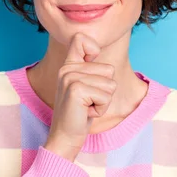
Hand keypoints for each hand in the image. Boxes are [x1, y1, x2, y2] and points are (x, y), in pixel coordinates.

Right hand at [43, 32, 116, 161]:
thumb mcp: (85, 86)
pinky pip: (106, 96)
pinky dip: (101, 108)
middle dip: (104, 90)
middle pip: (108, 69)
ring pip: (110, 84)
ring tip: (86, 106)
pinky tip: (86, 112)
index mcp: (68, 65)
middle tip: (87, 100)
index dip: (93, 49)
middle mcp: (67, 69)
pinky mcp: (76, 90)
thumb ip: (89, 68)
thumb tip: (96, 48)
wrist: (65, 137)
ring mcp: (70, 78)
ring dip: (103, 100)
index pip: (81, 38)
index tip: (89, 67)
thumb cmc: (80, 113)